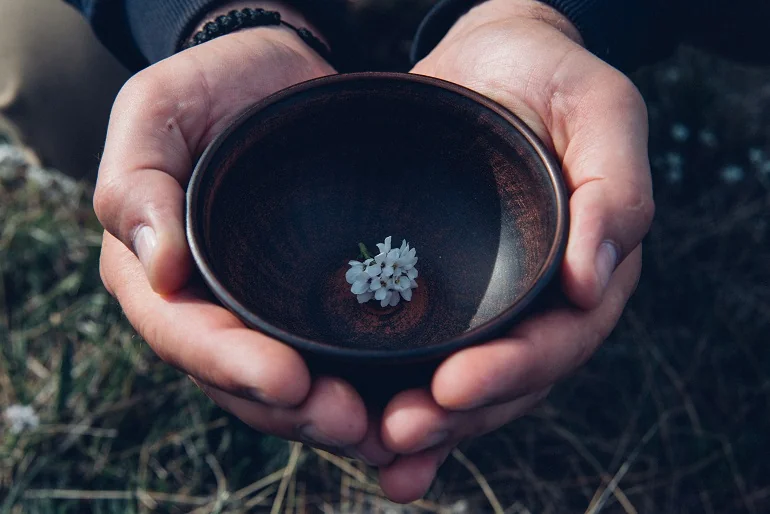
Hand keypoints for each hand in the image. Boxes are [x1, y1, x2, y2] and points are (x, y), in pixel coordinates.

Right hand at [95, 3, 393, 466]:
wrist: (281, 77)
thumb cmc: (215, 87)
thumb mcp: (157, 108)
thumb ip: (136, 181)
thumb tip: (155, 268)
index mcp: (157, 271)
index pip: (184, 334)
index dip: (231, 365)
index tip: (288, 379)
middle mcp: (207, 305)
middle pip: (238, 380)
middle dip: (291, 409)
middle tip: (350, 421)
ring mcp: (260, 311)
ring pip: (286, 386)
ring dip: (328, 416)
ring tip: (379, 428)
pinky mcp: (308, 306)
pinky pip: (329, 358)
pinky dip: (360, 387)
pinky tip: (398, 405)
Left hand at [378, 0, 653, 501]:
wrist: (490, 59)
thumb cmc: (550, 76)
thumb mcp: (601, 110)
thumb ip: (615, 187)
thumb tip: (595, 278)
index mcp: (586, 268)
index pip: (559, 339)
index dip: (512, 370)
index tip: (455, 385)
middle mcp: (538, 298)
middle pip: (506, 379)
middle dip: (456, 412)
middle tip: (400, 431)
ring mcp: (488, 301)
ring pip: (464, 381)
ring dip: (427, 423)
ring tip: (379, 450)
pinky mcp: (442, 291)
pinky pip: (425, 352)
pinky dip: (400, 395)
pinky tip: (372, 436)